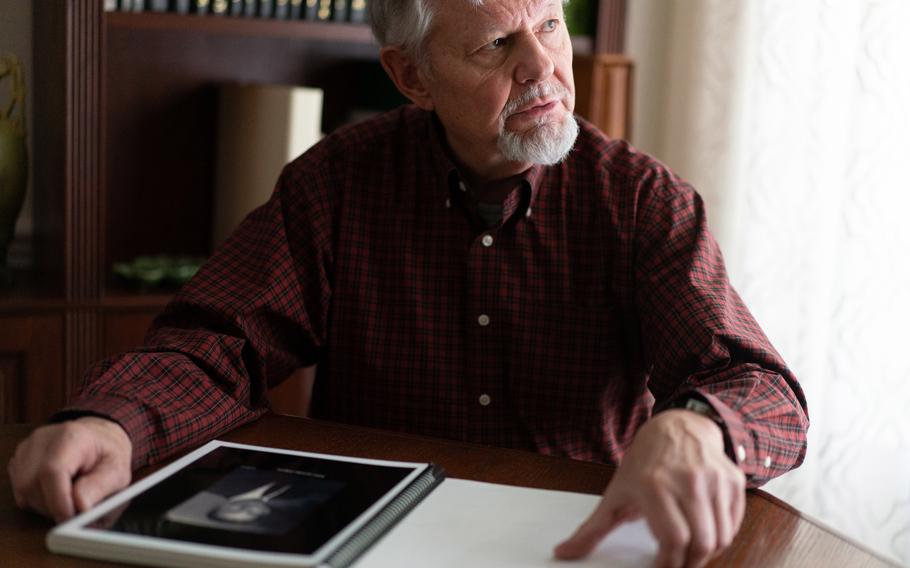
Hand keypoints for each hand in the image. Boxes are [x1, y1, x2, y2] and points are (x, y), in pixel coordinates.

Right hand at [8, 417, 131, 522]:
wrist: (98, 439)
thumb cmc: (107, 453)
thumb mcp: (117, 470)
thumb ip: (100, 488)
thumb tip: (80, 506)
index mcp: (71, 437)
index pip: (51, 472)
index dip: (57, 501)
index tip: (69, 518)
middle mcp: (43, 440)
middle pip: (33, 485)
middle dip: (53, 506)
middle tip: (74, 508)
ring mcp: (27, 449)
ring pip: (23, 490)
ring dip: (44, 504)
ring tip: (68, 496)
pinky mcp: (19, 460)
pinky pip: (20, 490)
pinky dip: (36, 498)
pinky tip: (54, 491)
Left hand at [554, 409, 745, 567]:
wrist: (676, 427)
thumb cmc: (644, 464)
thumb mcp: (616, 493)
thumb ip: (591, 529)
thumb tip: (562, 553)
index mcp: (653, 485)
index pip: (672, 540)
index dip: (668, 564)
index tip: (661, 567)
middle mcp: (686, 480)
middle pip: (700, 543)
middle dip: (689, 563)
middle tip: (678, 565)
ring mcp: (713, 479)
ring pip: (720, 537)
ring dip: (706, 553)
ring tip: (690, 551)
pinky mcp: (732, 480)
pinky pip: (733, 524)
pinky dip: (722, 536)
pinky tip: (704, 532)